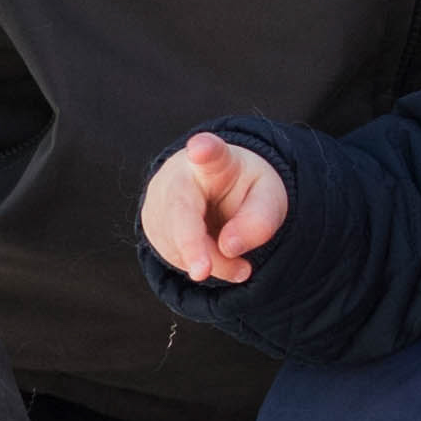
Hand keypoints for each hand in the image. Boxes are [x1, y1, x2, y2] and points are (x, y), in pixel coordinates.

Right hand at [141, 132, 288, 283]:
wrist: (219, 189)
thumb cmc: (245, 190)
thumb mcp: (268, 199)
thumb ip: (258, 221)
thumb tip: (228, 248)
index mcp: (215, 160)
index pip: (210, 152)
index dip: (205, 150)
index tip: (200, 148)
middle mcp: (178, 175)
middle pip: (180, 211)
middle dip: (191, 243)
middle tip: (202, 272)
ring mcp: (159, 200)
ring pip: (179, 243)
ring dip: (211, 262)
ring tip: (236, 258)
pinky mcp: (152, 225)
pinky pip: (174, 255)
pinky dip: (199, 263)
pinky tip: (212, 251)